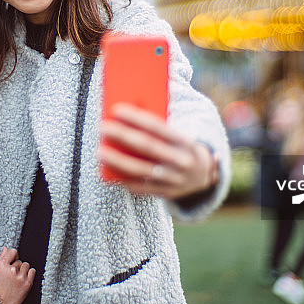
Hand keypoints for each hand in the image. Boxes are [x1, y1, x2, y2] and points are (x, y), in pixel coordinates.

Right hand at [0, 247, 34, 303]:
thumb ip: (1, 259)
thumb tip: (5, 249)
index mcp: (2, 266)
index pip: (12, 252)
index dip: (13, 256)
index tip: (13, 260)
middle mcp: (12, 270)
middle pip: (19, 261)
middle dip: (16, 267)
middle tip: (12, 276)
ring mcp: (20, 277)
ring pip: (26, 266)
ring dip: (23, 271)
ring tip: (17, 279)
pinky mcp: (27, 283)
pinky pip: (33, 272)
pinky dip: (30, 274)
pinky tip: (24, 279)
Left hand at [97, 103, 218, 199]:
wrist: (203, 176)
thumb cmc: (181, 148)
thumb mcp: (178, 135)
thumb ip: (159, 128)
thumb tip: (131, 111)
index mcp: (185, 142)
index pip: (159, 127)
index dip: (137, 118)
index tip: (116, 110)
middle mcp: (181, 161)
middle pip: (147, 147)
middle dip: (123, 136)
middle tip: (103, 127)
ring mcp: (174, 180)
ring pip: (141, 170)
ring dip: (118, 161)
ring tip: (99, 152)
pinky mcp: (166, 193)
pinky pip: (141, 188)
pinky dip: (124, 179)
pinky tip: (108, 172)